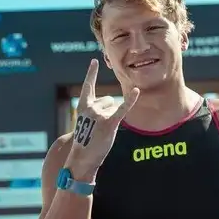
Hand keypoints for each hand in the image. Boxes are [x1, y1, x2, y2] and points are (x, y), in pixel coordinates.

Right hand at [66, 59, 139, 175]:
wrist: (82, 157)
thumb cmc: (85, 141)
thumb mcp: (86, 122)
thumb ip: (96, 110)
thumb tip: (111, 102)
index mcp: (83, 106)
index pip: (88, 86)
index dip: (91, 73)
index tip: (94, 61)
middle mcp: (91, 107)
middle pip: (108, 101)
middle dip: (108, 112)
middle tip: (98, 128)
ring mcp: (100, 115)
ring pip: (114, 108)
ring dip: (112, 119)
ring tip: (102, 132)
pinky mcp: (109, 123)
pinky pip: (122, 108)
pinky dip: (130, 100)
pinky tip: (137, 90)